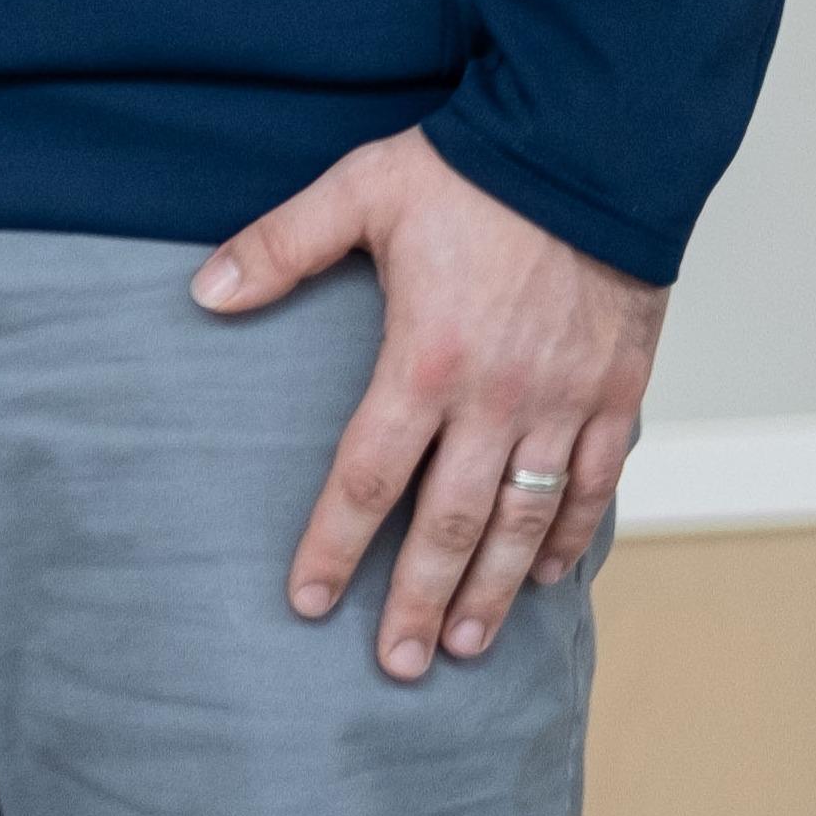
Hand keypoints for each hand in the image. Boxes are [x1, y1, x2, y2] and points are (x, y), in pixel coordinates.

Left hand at [200, 128, 663, 681]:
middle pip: (449, 524)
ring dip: (493, 590)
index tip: (308, 599)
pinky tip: (545, 575)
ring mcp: (561, 405)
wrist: (589, 151)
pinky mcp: (614, 397)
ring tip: (466, 645)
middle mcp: (496, 400)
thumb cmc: (470, 172)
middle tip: (396, 663)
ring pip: (524, 523)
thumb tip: (202, 292)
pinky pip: (592, 485)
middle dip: (418, 601)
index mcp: (423, 360)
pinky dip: (570, 537)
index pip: (366, 476)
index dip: (333, 543)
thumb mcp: (357, 194)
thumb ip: (278, 246)